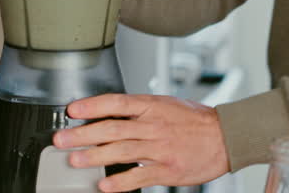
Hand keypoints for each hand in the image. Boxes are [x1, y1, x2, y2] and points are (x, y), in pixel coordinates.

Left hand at [52, 93, 229, 191]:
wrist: (226, 136)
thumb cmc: (197, 120)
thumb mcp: (168, 104)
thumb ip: (141, 109)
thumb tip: (112, 112)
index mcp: (153, 106)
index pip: (117, 103)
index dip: (92, 106)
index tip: (72, 110)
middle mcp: (154, 126)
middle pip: (113, 129)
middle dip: (83, 134)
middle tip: (62, 140)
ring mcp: (160, 148)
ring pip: (121, 152)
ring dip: (95, 157)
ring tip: (74, 161)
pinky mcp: (167, 170)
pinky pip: (139, 176)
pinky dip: (120, 182)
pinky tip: (103, 185)